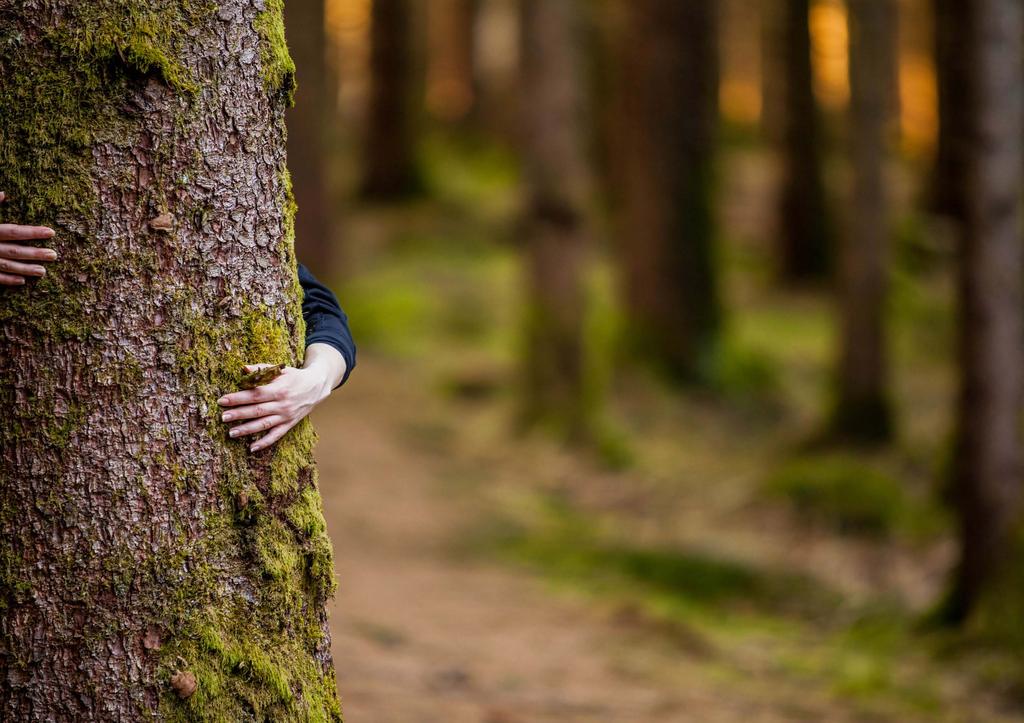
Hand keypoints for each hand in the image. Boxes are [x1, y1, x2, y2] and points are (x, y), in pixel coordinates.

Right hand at [0, 192, 57, 285]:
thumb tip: (3, 193)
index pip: (13, 231)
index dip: (32, 232)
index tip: (51, 232)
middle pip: (14, 250)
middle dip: (34, 253)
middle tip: (54, 255)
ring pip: (6, 265)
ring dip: (25, 269)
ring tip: (43, 271)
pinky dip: (7, 280)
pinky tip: (22, 281)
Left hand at [217, 345, 345, 451]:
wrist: (317, 386)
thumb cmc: (295, 376)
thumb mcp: (280, 369)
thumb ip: (262, 369)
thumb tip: (243, 368)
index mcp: (278, 389)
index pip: (254, 394)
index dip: (238, 398)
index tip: (222, 400)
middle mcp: (282, 404)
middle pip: (257, 410)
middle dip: (239, 414)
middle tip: (223, 417)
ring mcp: (286, 415)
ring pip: (264, 424)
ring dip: (247, 429)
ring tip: (231, 433)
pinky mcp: (290, 423)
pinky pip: (276, 435)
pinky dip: (265, 442)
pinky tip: (252, 448)